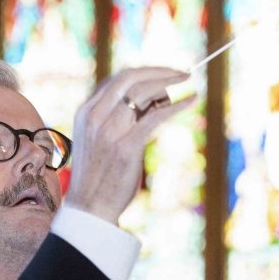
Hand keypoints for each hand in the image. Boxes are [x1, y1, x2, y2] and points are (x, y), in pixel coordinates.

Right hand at [63, 67, 193, 223]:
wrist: (89, 209)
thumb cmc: (99, 178)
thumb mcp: (101, 141)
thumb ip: (120, 120)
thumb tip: (154, 103)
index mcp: (86, 112)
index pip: (117, 79)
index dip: (145, 72)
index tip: (164, 75)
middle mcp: (95, 116)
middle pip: (130, 77)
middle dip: (160, 70)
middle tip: (183, 72)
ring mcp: (110, 130)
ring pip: (143, 91)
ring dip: (169, 83)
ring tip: (188, 87)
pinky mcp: (127, 146)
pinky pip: (157, 116)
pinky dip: (179, 105)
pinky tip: (193, 99)